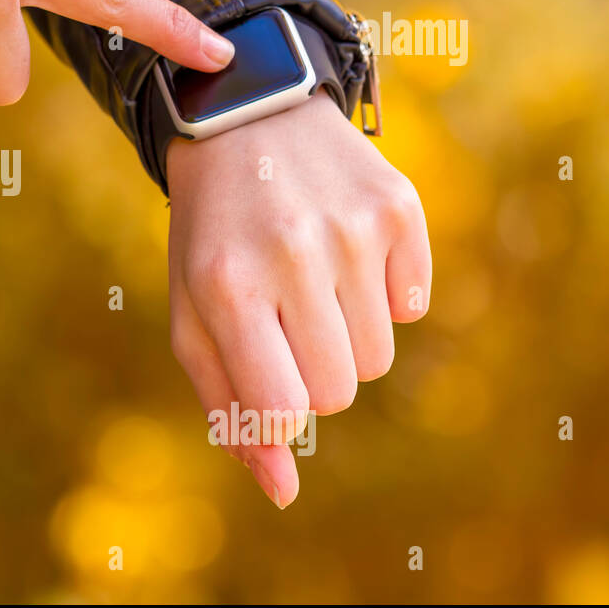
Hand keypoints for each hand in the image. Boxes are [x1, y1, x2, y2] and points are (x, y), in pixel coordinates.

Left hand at [166, 92, 431, 508]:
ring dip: (344, 334)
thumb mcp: (194, 315)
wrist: (245, 115)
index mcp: (227, 287)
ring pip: (378, 357)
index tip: (267, 376)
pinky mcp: (399, 205)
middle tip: (281, 314)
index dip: (279, 411)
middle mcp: (292, 254)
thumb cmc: (211, 234)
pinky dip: (384, 293)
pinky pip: (414, 304)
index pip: (285, 412)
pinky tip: (344, 249)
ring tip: (308, 277)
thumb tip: (281, 492)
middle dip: (309, 372)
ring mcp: (352, 228)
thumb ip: (229, 408)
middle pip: (338, 392)